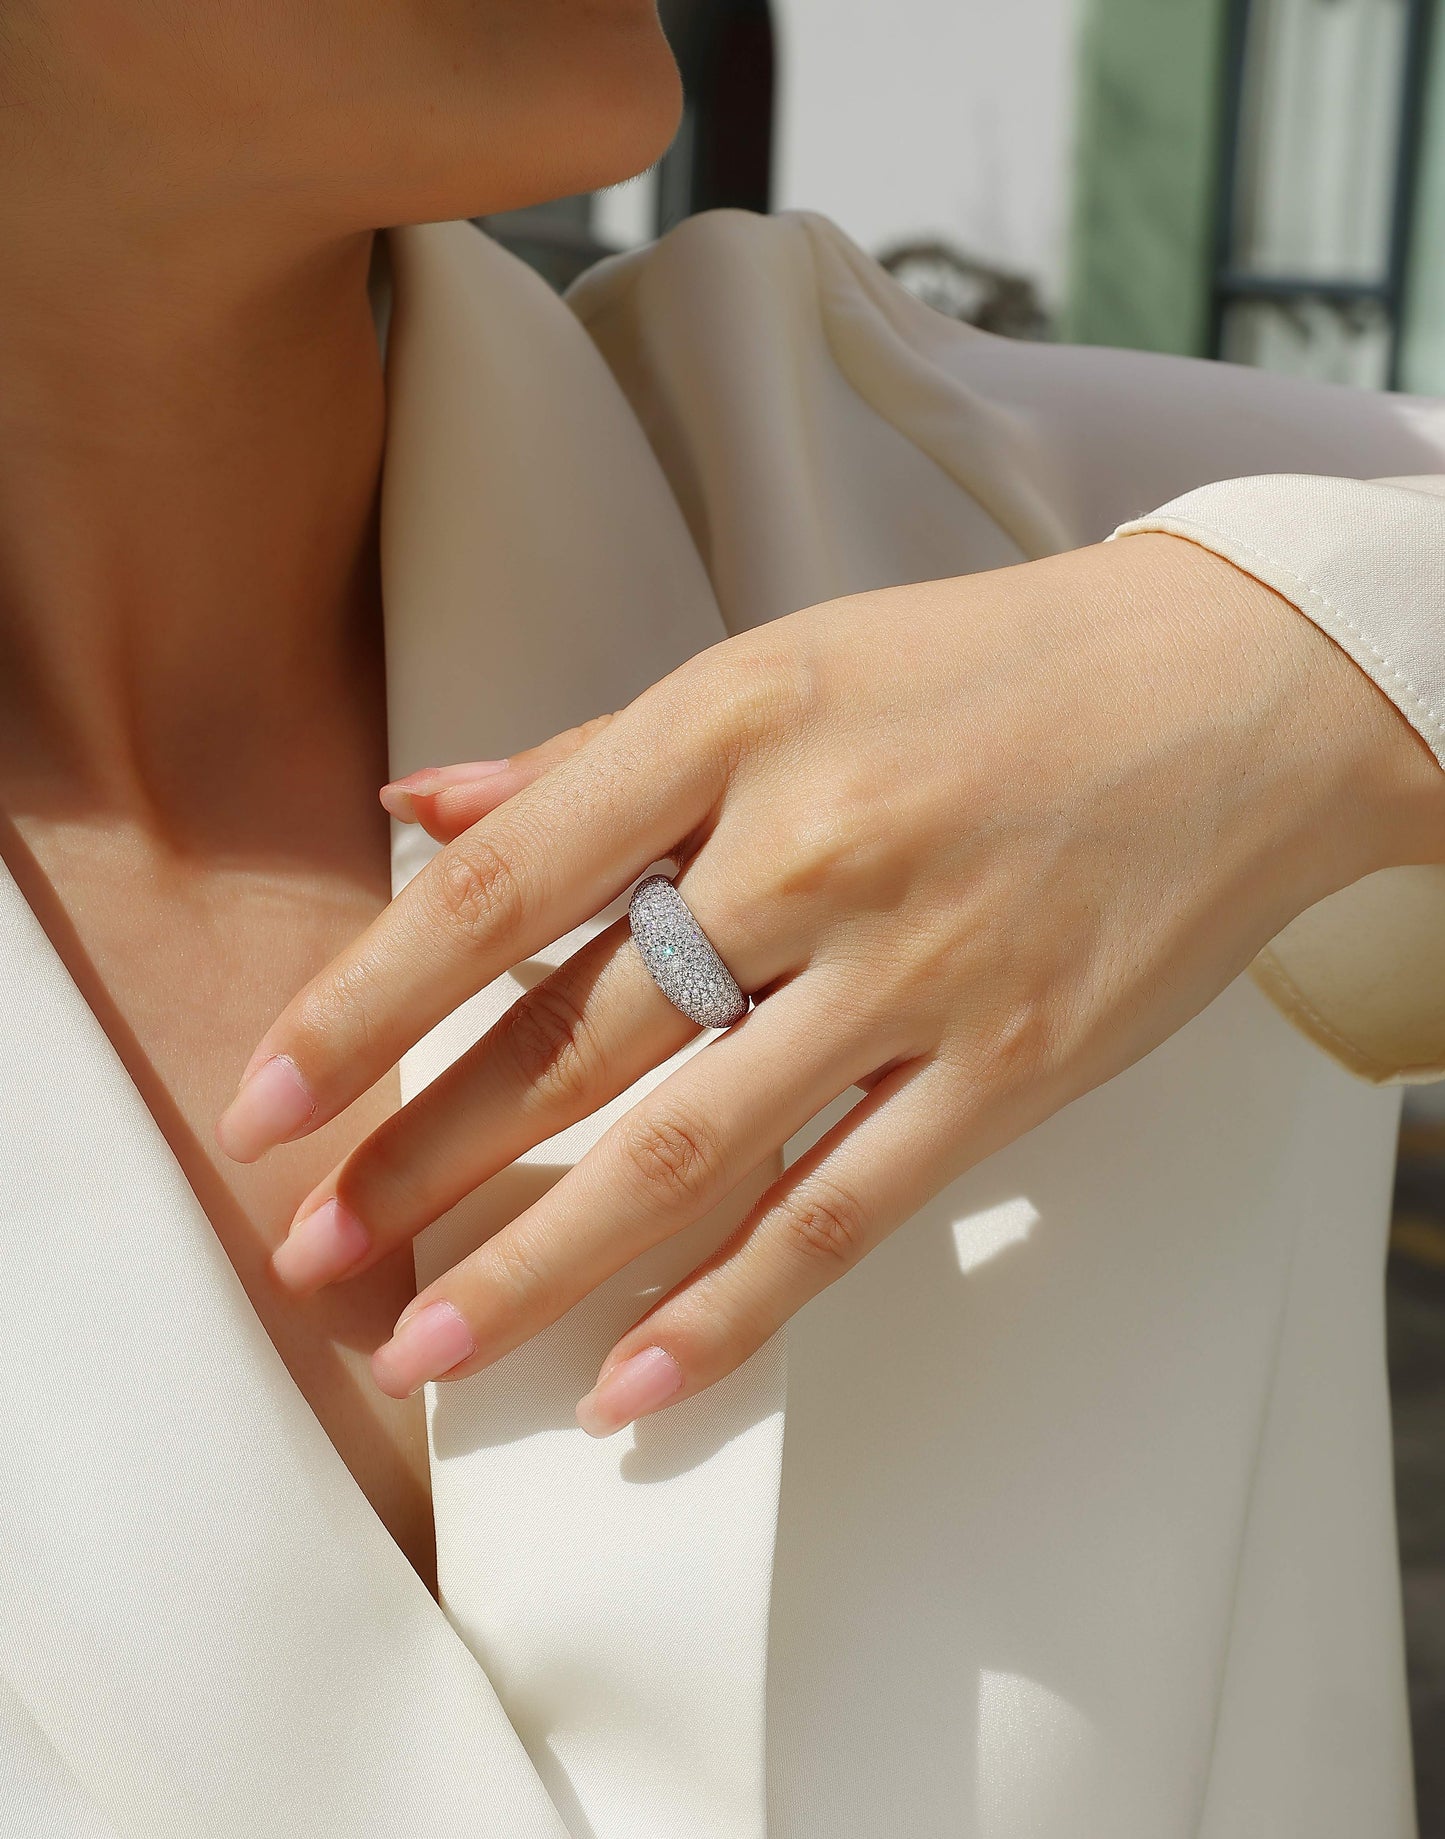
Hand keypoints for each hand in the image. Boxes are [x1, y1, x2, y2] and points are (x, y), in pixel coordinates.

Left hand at [215, 533, 1444, 1434]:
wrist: (1238, 691)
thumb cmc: (988, 672)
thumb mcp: (784, 666)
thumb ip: (592, 752)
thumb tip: (419, 800)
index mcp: (736, 721)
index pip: (505, 882)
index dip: (368, 1002)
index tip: (267, 1098)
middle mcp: (814, 846)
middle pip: (577, 1035)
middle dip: (424, 1158)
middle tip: (311, 1258)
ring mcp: (919, 966)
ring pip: (693, 1148)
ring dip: (542, 1263)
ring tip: (425, 1351)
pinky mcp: (1013, 1065)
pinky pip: (847, 1210)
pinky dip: (732, 1308)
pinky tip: (630, 1382)